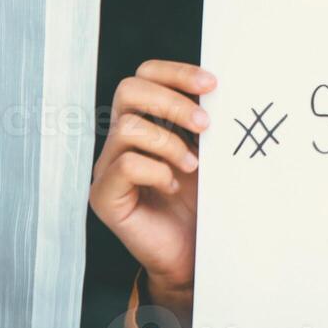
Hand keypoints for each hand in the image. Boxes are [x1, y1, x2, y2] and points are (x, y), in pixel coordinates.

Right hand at [89, 60, 214, 326]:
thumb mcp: (207, 154)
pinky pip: (125, 165)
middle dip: (172, 101)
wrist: (191, 255)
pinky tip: (172, 186)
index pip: (146, 75)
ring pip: (128, 127)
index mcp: (145, 121)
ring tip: (192, 166)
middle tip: (205, 123)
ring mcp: (108, 166)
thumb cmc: (200, 203)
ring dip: (169, 143)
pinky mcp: (104, 196)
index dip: (176, 72)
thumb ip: (204, 123)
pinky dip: (156, 171)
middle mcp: (120, 139)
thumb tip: (223, 90)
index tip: (213, 83)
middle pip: (129, 89)